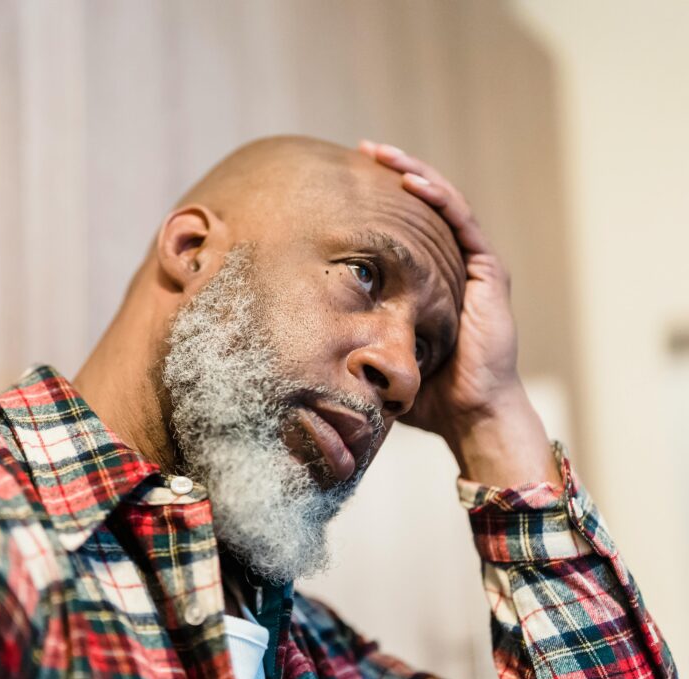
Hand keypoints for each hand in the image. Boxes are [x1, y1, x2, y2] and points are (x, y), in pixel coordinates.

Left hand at [359, 140, 559, 486]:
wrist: (470, 413)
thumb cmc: (427, 393)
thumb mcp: (381, 351)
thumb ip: (357, 332)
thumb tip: (301, 333)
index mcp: (434, 279)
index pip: (408, 227)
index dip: (382, 201)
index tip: (348, 182)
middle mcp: (457, 266)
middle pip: (426, 206)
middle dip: (395, 174)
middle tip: (363, 152)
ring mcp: (476, 266)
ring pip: (445, 203)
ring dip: (414, 174)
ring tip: (382, 154)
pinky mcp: (490, 272)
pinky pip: (463, 222)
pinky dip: (439, 197)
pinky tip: (412, 182)